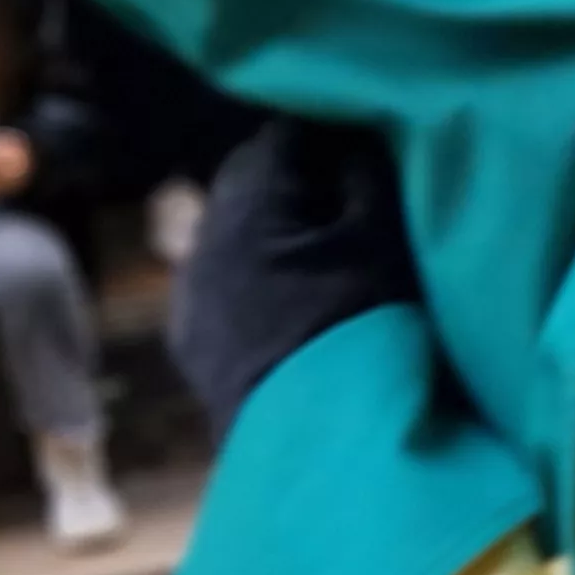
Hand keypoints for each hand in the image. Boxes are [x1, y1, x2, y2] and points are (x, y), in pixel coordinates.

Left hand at [170, 121, 421, 435]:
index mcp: (247, 198)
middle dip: (302, 181)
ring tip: (329, 253)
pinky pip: (224, 285)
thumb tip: (362, 134)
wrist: (317, 441)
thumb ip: (370, 175)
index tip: (374, 150)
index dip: (335, 134)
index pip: (288, 132)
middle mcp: (202, 235)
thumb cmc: (362, 326)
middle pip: (254, 181)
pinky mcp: (191, 342)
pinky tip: (293, 303)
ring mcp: (190, 292)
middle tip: (357, 196)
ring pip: (235, 234)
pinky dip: (257, 280)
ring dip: (277, 232)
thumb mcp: (384, 239)